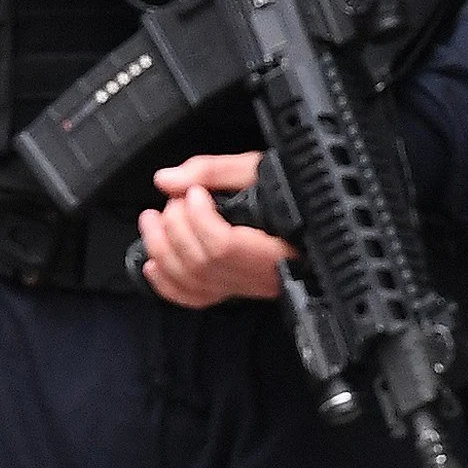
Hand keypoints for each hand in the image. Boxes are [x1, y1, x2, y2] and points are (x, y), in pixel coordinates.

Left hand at [137, 150, 290, 308]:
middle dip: (174, 228)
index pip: (224, 246)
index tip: (195, 192)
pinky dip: (167, 283)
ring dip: (162, 250)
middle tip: (173, 200)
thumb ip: (214, 170)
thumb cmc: (294, 190)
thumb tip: (167, 180)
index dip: (199, 219)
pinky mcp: (234, 290)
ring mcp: (246, 287)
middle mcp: (261, 275)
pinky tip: (153, 263)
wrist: (314, 215)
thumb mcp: (260, 169)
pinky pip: (195, 299)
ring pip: (195, 283)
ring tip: (153, 220)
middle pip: (203, 264)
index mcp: (275, 246)